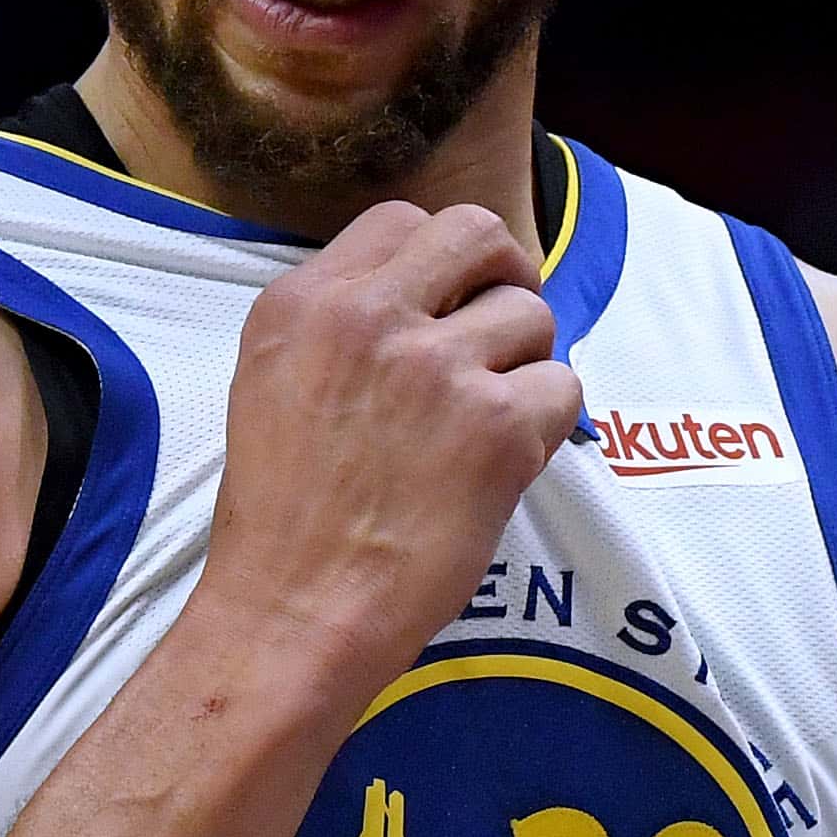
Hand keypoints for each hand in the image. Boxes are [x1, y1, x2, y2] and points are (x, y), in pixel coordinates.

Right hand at [195, 195, 588, 705]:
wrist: (290, 614)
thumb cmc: (283, 521)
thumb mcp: (272, 384)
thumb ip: (338, 326)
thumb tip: (426, 296)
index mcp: (302, 304)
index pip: (400, 222)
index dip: (439, 261)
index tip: (447, 303)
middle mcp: (368, 318)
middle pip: (477, 233)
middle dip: (504, 273)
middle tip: (503, 328)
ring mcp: (435, 367)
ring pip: (530, 313)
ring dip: (524, 365)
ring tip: (485, 426)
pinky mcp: (496, 426)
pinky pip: (564, 386)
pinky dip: (546, 427)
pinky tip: (499, 466)